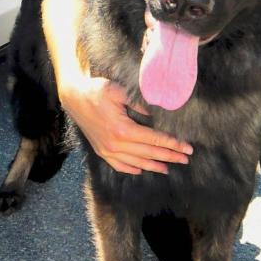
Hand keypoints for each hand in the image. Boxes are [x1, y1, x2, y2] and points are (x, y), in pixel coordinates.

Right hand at [59, 75, 192, 174]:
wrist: (73, 97)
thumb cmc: (96, 90)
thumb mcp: (119, 91)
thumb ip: (140, 103)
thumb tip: (159, 113)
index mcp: (122, 130)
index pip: (154, 139)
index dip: (173, 144)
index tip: (187, 148)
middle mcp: (115, 144)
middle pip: (148, 153)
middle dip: (169, 156)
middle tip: (185, 159)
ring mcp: (107, 150)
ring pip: (136, 162)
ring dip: (154, 165)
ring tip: (168, 168)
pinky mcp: (100, 150)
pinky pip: (119, 165)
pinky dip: (132, 169)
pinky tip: (141, 170)